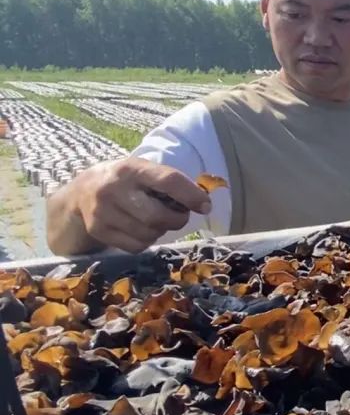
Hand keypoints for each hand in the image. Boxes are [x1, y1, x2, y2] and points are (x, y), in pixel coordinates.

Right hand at [73, 158, 210, 252]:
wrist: (79, 194)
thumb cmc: (124, 181)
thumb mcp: (142, 171)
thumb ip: (168, 182)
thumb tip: (202, 202)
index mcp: (132, 168)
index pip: (168, 181)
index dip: (191, 195)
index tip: (205, 206)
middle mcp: (114, 189)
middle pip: (157, 216)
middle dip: (177, 220)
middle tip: (179, 216)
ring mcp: (102, 212)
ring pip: (148, 234)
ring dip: (161, 231)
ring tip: (157, 221)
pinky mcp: (98, 230)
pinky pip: (136, 246)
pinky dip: (147, 241)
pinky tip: (142, 230)